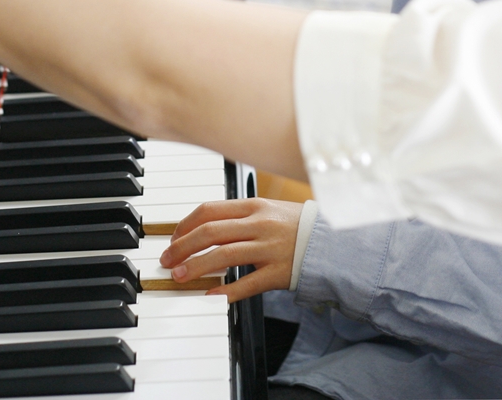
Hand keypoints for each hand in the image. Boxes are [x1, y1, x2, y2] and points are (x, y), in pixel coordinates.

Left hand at [160, 198, 304, 301]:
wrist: (334, 242)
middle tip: (167, 260)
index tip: (173, 238)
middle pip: (210, 232)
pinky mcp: (278, 273)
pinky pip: (246, 283)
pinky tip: (209, 296)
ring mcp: (269, 248)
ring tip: (179, 276)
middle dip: (182, 247)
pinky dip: (225, 291)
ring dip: (196, 267)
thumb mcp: (269, 210)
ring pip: (223, 256)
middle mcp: (260, 224)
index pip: (209, 210)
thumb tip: (204, 227)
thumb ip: (239, 216)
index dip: (185, 225)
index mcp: (254, 205)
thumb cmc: (297, 226)